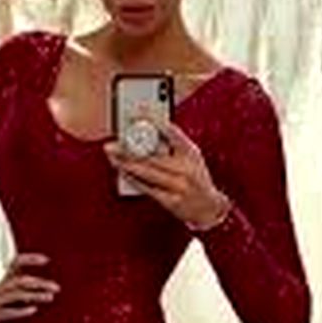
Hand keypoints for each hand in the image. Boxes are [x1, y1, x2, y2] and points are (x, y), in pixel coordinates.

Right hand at [0, 253, 60, 322]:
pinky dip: (20, 310)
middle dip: (39, 283)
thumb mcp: (12, 298)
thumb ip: (27, 291)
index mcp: (5, 281)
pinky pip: (6, 312)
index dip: (30, 259)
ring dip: (33, 295)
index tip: (47, 260)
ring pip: (15, 294)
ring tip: (50, 298)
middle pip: (20, 280)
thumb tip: (50, 290)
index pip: (15, 263)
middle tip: (57, 288)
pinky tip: (33, 310)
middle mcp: (0, 289)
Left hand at [103, 110, 231, 229]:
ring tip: (112, 156)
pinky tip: (122, 172)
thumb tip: (146, 131)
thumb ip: (173, 144)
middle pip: (152, 154)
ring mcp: (178, 186)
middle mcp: (186, 169)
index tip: (135, 113)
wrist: (209, 208)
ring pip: (146, 172)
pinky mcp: (171, 201)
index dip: (152, 120)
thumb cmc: (196, 178)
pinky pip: (147, 188)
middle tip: (113, 142)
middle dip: (129, 148)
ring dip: (126, 163)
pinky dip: (133, 179)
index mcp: (191, 153)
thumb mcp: (191, 156)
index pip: (171, 131)